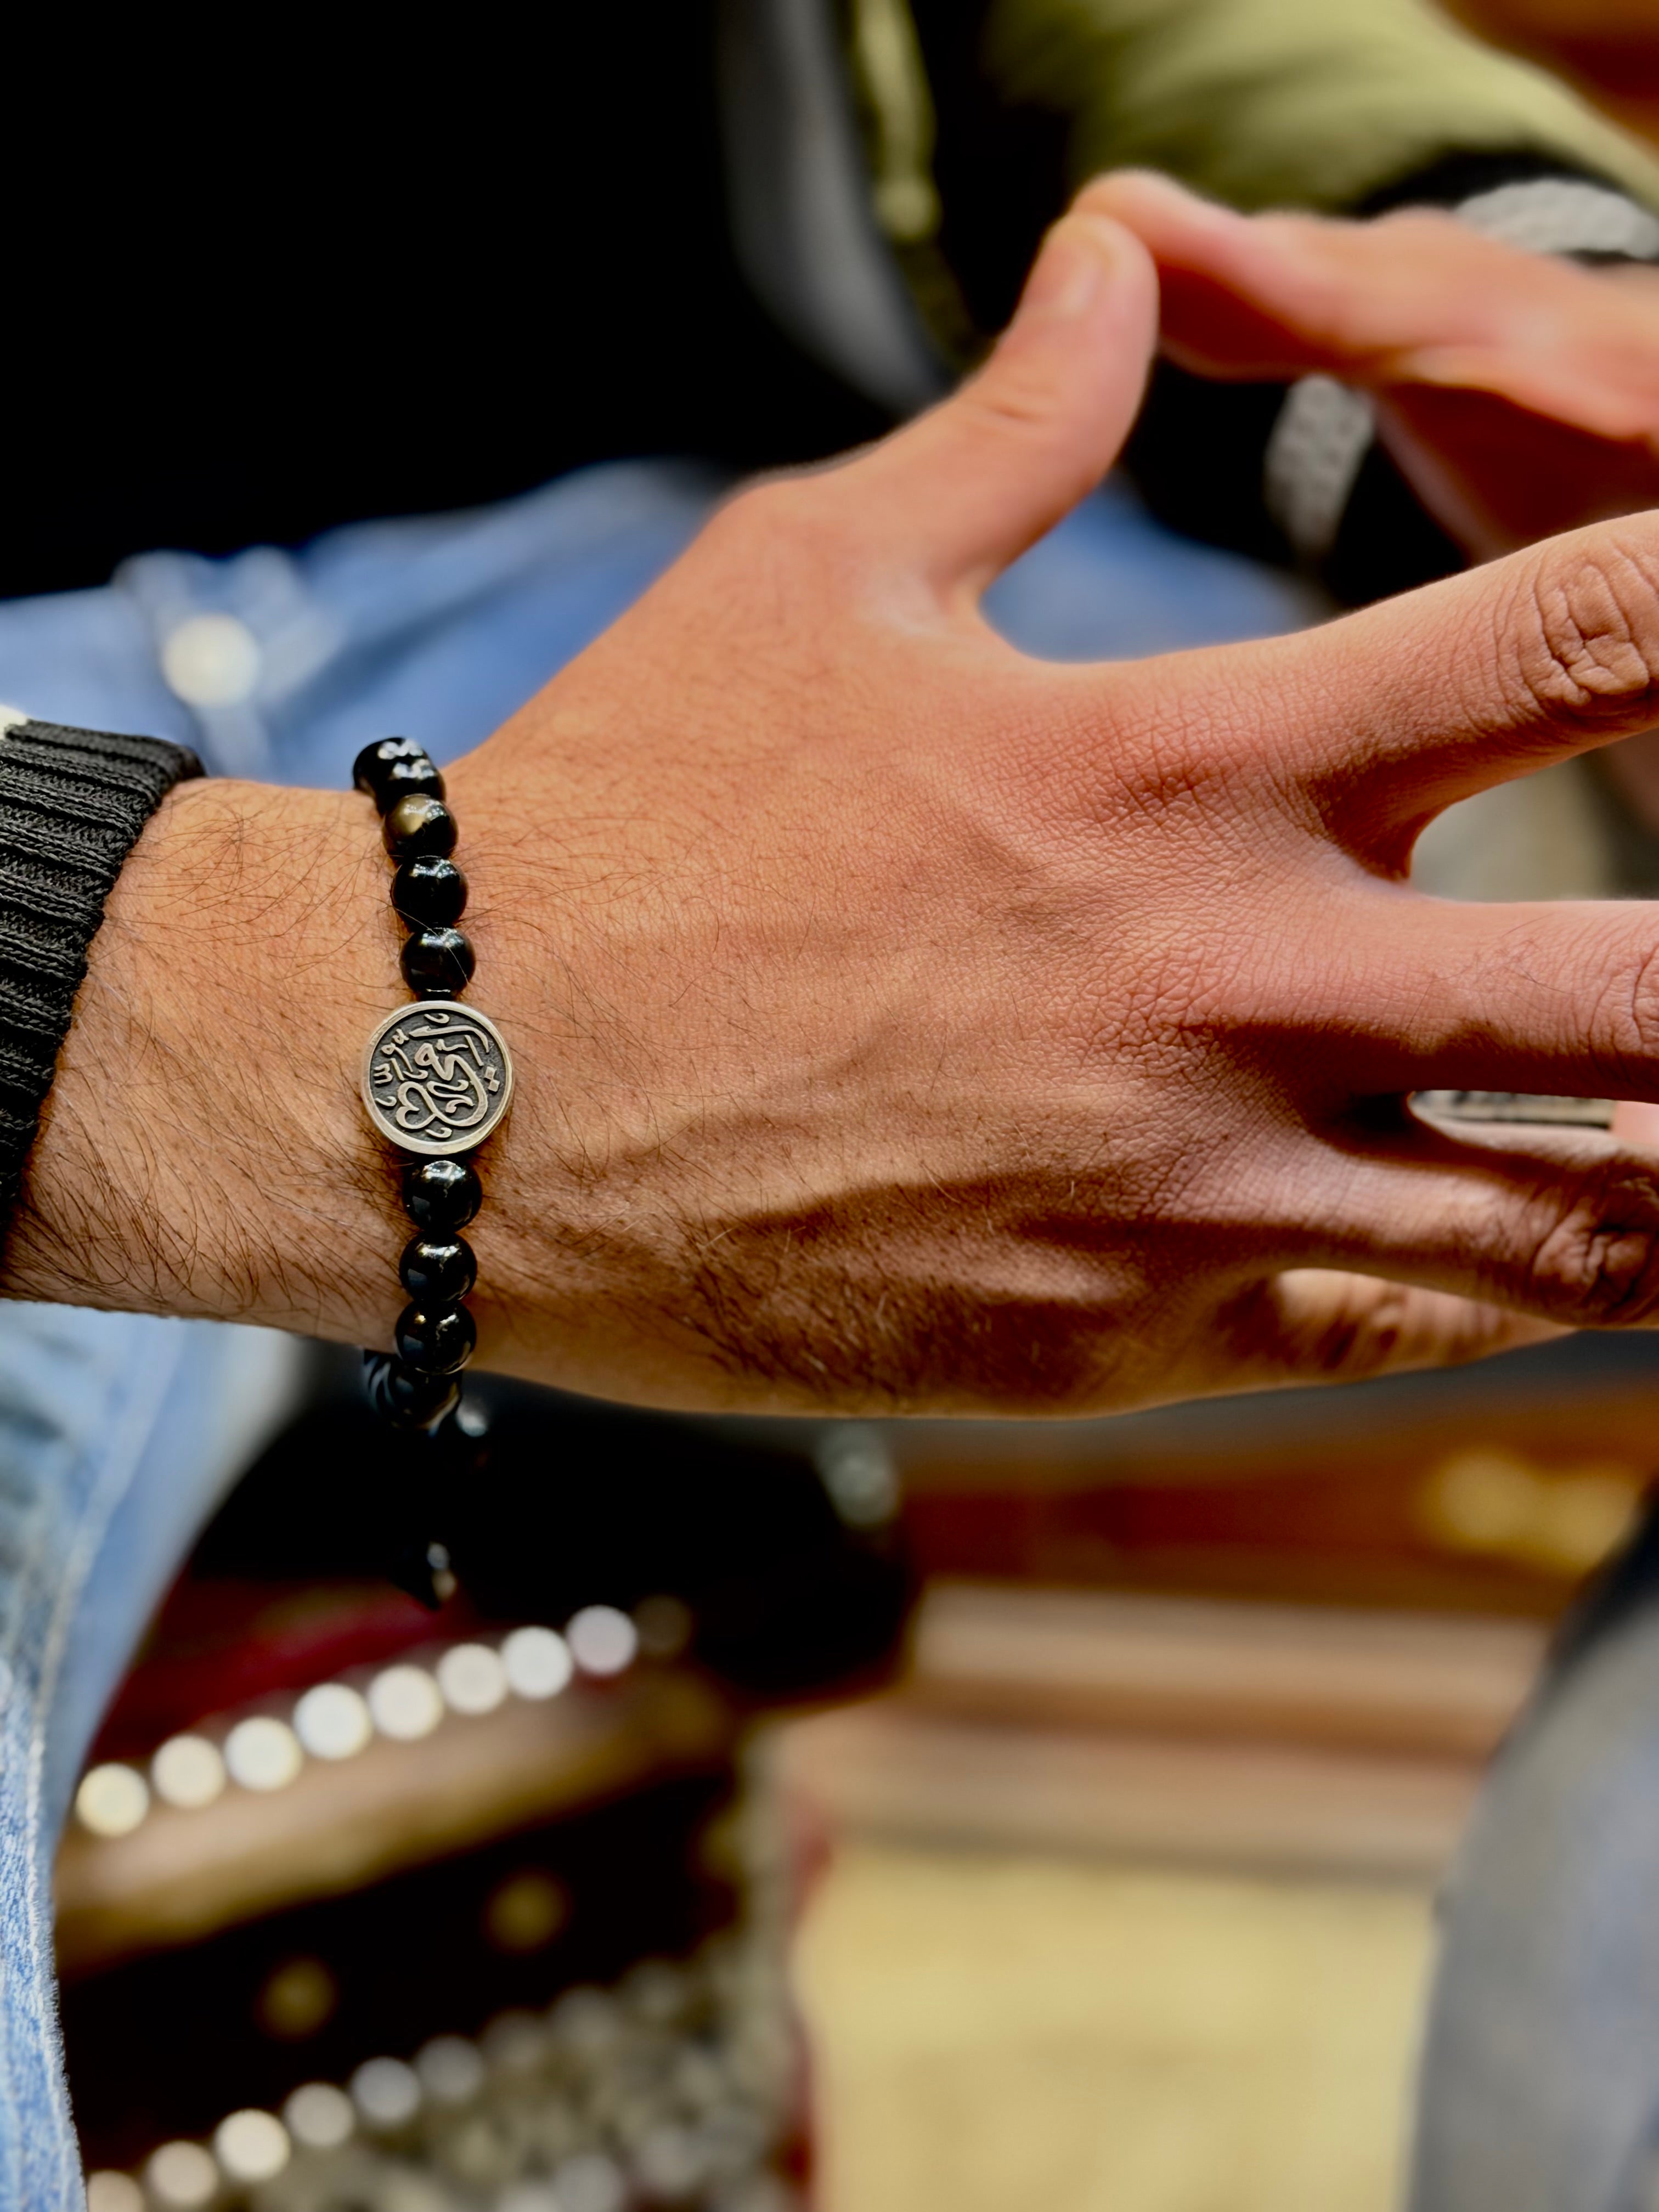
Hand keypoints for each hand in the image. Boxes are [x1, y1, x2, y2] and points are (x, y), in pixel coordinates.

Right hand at [19, 206, 1658, 1418]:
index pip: (1571, 629)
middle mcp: (1226, 978)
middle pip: (1644, 974)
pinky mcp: (1129, 1334)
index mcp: (1174, 757)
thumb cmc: (624, 815)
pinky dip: (1517, 1296)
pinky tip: (1569, 1269)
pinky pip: (1403, 1332)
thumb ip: (1012, 431)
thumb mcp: (810, 573)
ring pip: (1563, 1202)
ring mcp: (1193, 1180)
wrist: (458, 1090)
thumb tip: (1113, 263)